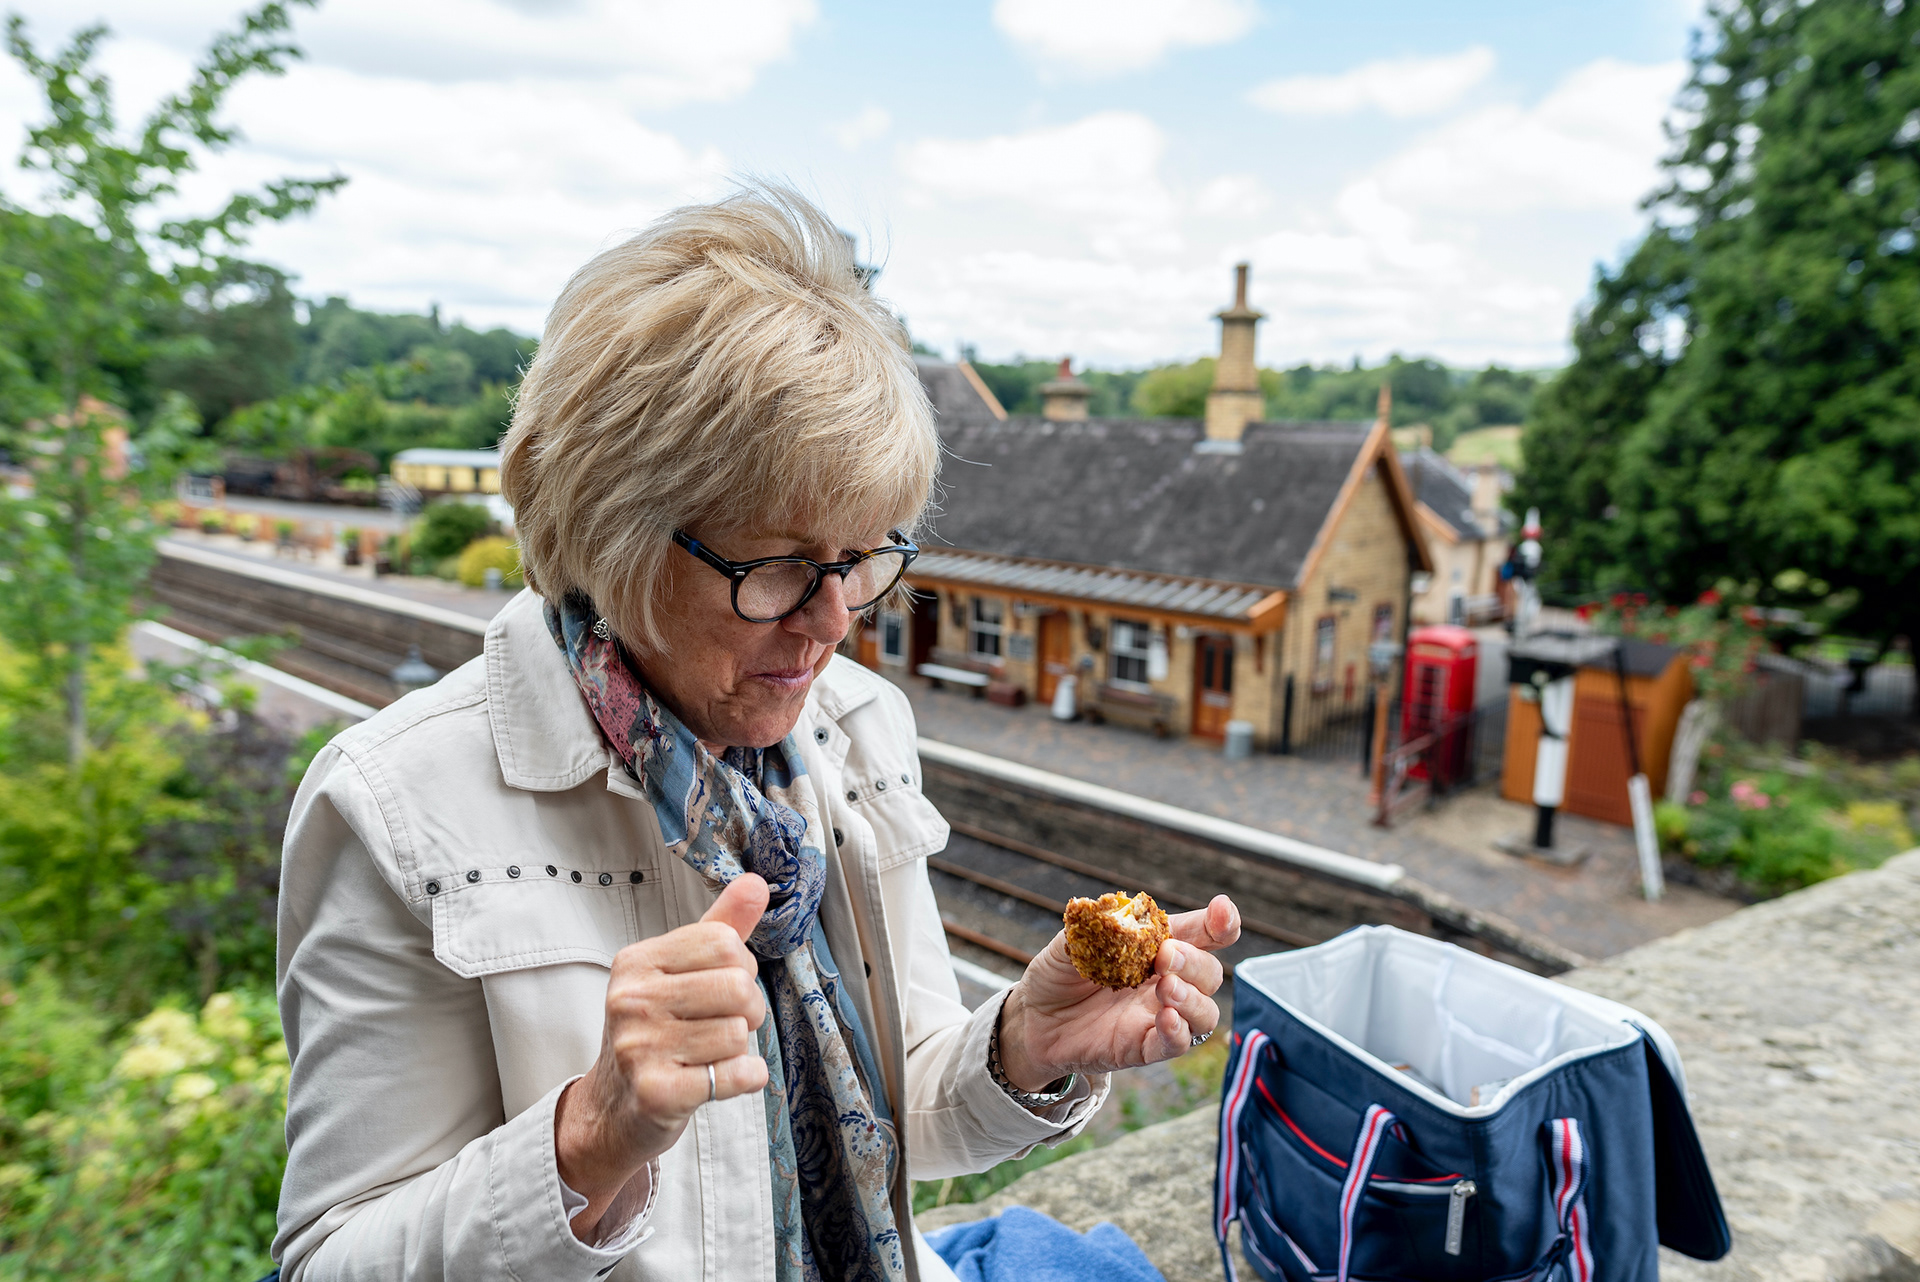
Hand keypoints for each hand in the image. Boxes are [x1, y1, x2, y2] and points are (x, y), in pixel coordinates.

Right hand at [554, 874, 769, 1236]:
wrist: (614, 1110)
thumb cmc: (655, 1033)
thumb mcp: (679, 973)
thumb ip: (719, 927)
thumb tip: (755, 882)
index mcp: (638, 961)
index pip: (724, 942)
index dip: (741, 966)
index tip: (723, 988)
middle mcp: (632, 999)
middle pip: (738, 986)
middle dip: (748, 1010)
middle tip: (723, 1026)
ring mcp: (639, 1047)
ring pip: (739, 1033)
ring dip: (738, 1049)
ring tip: (709, 1055)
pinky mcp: (656, 1092)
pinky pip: (736, 1074)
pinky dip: (745, 1078)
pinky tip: (721, 1078)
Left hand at [997, 895, 1239, 1093]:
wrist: (1032, 1017)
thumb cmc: (1058, 974)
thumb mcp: (1071, 942)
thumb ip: (1097, 924)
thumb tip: (1118, 909)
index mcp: (1156, 948)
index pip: (1203, 934)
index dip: (1221, 922)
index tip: (1222, 911)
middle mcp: (1166, 982)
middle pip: (1209, 974)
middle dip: (1195, 961)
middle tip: (1165, 956)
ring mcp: (1158, 1016)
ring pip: (1205, 1013)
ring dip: (1194, 998)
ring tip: (1166, 987)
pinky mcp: (1144, 1047)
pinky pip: (1178, 1044)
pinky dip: (1179, 1031)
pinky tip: (1166, 1017)